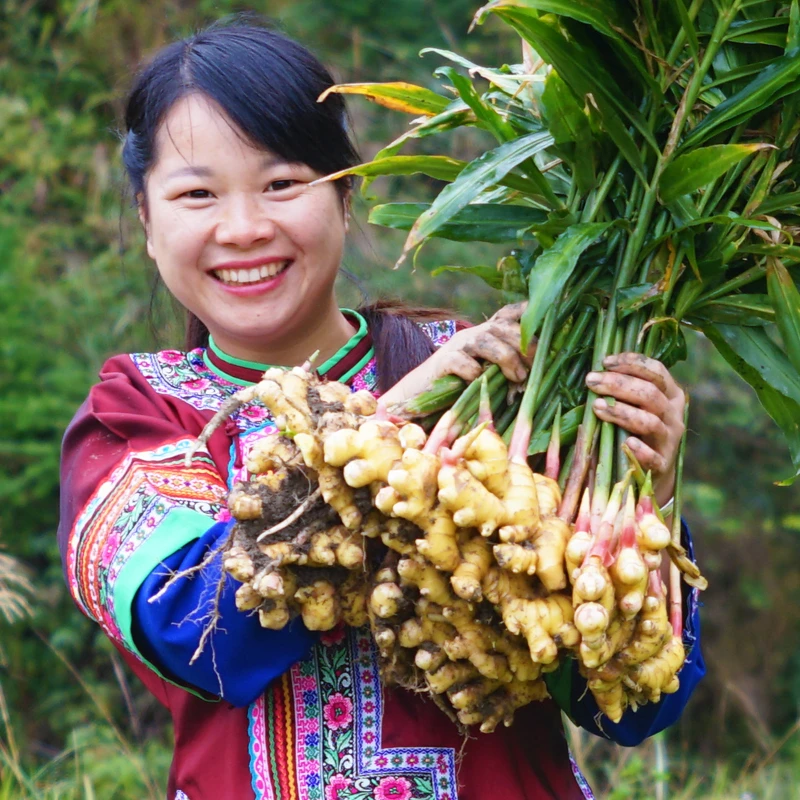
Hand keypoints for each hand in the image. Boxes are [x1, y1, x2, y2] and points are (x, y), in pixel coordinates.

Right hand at [380, 302, 531, 406]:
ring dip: (507, 358)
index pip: (509, 313)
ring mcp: (457, 346)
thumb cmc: (461, 388)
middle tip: (533, 368)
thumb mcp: (489, 374)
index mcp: (487, 334)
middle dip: (524, 345)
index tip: (549, 318)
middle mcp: (473, 334)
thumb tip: (539, 375)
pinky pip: (461, 361)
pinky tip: (478, 382)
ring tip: (518, 378)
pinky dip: (473, 372)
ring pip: (486, 341)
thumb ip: (508, 368)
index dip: (528, 312)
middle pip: (503, 327)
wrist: (420, 395)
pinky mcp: (442, 362)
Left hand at [585, 352, 685, 507]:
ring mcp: (670, 440)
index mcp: (670, 395)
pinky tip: (626, 443)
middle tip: (591, 380)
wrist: (653, 472)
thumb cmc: (638, 430)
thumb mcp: (638, 406)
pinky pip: (654, 457)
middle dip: (618, 384)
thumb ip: (625, 390)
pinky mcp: (663, 464)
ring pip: (650, 421)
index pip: (656, 371)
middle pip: (650, 393)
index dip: (632, 363)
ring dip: (622, 412)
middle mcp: (674, 414)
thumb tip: (595, 372)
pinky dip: (641, 450)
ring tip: (597, 406)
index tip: (605, 362)